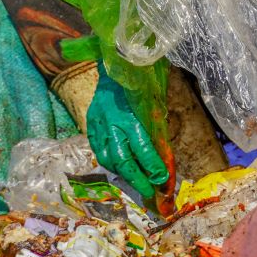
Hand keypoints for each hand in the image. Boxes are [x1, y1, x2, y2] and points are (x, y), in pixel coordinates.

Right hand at [87, 65, 168, 198]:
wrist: (116, 63)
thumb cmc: (141, 81)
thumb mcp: (154, 101)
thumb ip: (157, 126)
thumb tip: (165, 154)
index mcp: (131, 115)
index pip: (143, 149)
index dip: (154, 167)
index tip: (163, 180)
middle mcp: (112, 123)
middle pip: (123, 161)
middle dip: (138, 181)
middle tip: (149, 194)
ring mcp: (98, 124)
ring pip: (108, 159)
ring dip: (123, 174)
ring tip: (136, 181)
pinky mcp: (90, 123)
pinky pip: (98, 149)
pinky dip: (109, 161)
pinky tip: (119, 166)